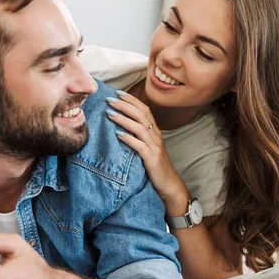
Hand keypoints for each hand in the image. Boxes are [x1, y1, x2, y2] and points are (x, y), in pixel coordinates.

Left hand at [106, 91, 189, 211]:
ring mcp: (155, 147)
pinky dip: (129, 139)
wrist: (169, 185)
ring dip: (124, 119)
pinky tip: (118, 134)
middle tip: (109, 100)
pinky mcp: (152, 159)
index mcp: (155, 132)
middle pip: (141, 115)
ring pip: (140, 128)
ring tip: (110, 114)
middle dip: (125, 105)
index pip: (144, 110)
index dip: (132, 100)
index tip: (117, 93)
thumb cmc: (154, 166)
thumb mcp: (147, 148)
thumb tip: (120, 127)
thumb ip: (138, 137)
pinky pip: (140, 146)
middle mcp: (156, 136)